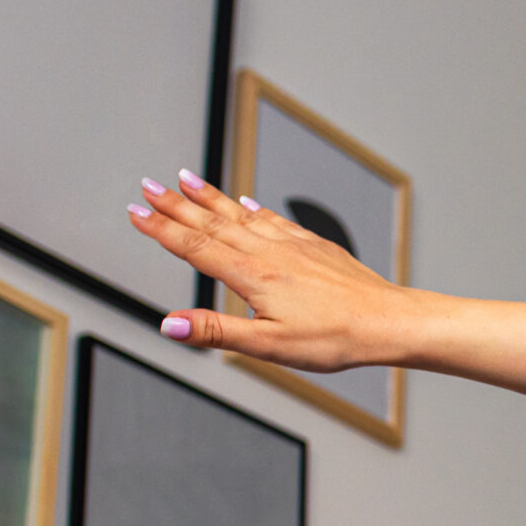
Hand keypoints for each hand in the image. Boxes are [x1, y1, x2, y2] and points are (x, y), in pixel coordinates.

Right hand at [127, 172, 413, 368]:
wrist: (390, 322)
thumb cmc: (337, 338)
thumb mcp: (269, 345)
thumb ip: (216, 332)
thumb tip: (169, 324)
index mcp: (254, 276)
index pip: (195, 247)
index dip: (161, 230)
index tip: (135, 212)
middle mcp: (271, 253)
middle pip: (214, 223)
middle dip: (176, 204)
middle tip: (148, 184)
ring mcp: (296, 246)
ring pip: (244, 215)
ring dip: (212, 198)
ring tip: (186, 179)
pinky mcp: (317, 247)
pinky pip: (278, 221)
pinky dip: (257, 209)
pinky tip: (249, 204)